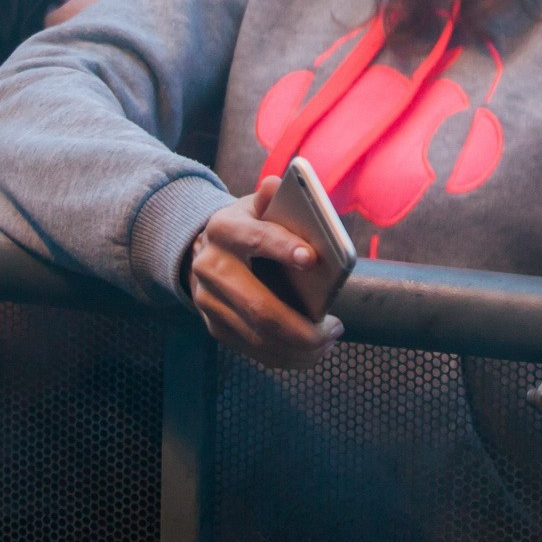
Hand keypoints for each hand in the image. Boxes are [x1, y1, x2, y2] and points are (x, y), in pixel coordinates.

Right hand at [186, 178, 341, 369]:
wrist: (205, 251)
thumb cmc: (247, 226)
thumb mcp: (255, 206)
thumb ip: (270, 199)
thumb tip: (278, 184)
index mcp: (224, 229)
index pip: (255, 238)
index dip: (283, 247)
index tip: (312, 258)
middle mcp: (210, 267)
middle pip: (259, 306)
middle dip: (301, 326)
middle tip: (336, 328)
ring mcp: (209, 302)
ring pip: (258, 335)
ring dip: (300, 347)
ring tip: (330, 341)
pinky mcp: (215, 327)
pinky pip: (254, 351)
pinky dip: (287, 357)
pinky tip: (312, 353)